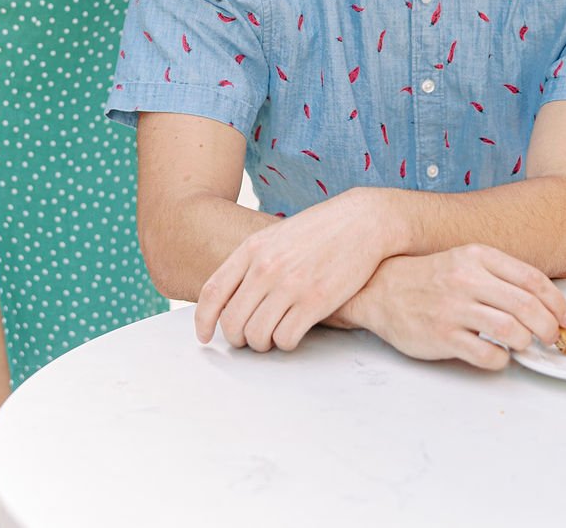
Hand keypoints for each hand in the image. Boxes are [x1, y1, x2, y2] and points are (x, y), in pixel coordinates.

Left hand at [194, 189, 386, 351]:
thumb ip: (253, 261)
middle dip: (237, 338)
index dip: (203, 320)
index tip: (204, 336)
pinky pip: (286, 339)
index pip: (213, 291)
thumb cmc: (320, 230)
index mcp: (253, 248)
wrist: (362, 221)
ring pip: (257, 336)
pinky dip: (286, 343)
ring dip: (262, 344)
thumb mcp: (277, 236)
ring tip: (273, 336)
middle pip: (232, 321)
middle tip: (249, 339)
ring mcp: (290, 284)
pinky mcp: (315, 301)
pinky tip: (294, 332)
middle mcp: (266, 267)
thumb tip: (230, 295)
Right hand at [345, 243, 565, 367]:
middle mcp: (467, 278)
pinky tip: (498, 355)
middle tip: (552, 337)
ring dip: (527, 342)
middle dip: (549, 327)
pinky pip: (486, 354)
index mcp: (477, 256)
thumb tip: (543, 301)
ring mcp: (453, 307)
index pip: (532, 279)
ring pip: (511, 330)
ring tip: (524, 345)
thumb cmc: (429, 278)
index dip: (557, 302)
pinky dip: (501, 360)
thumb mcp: (464, 261)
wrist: (381, 289)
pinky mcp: (441, 335)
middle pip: (527, 306)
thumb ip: (499, 276)